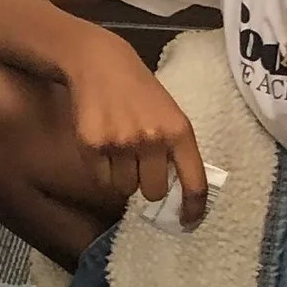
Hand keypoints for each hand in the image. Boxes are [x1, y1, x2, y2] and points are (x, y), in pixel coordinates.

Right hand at [61, 26, 207, 221]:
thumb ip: (175, 148)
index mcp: (179, 131)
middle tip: (139, 166)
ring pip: (124, 188)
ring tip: (118, 150)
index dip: (193, 209)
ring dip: (122, 177)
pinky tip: (102, 147)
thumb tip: (175, 192)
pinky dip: (102, 172)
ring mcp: (120, 143)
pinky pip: (100, 180)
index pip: (194, 182)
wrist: (100, 63)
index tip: (188, 222)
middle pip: (153, 192)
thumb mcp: (169, 113)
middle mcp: (151, 139)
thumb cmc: (140, 92)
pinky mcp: (92, 145)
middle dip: (147, 185)